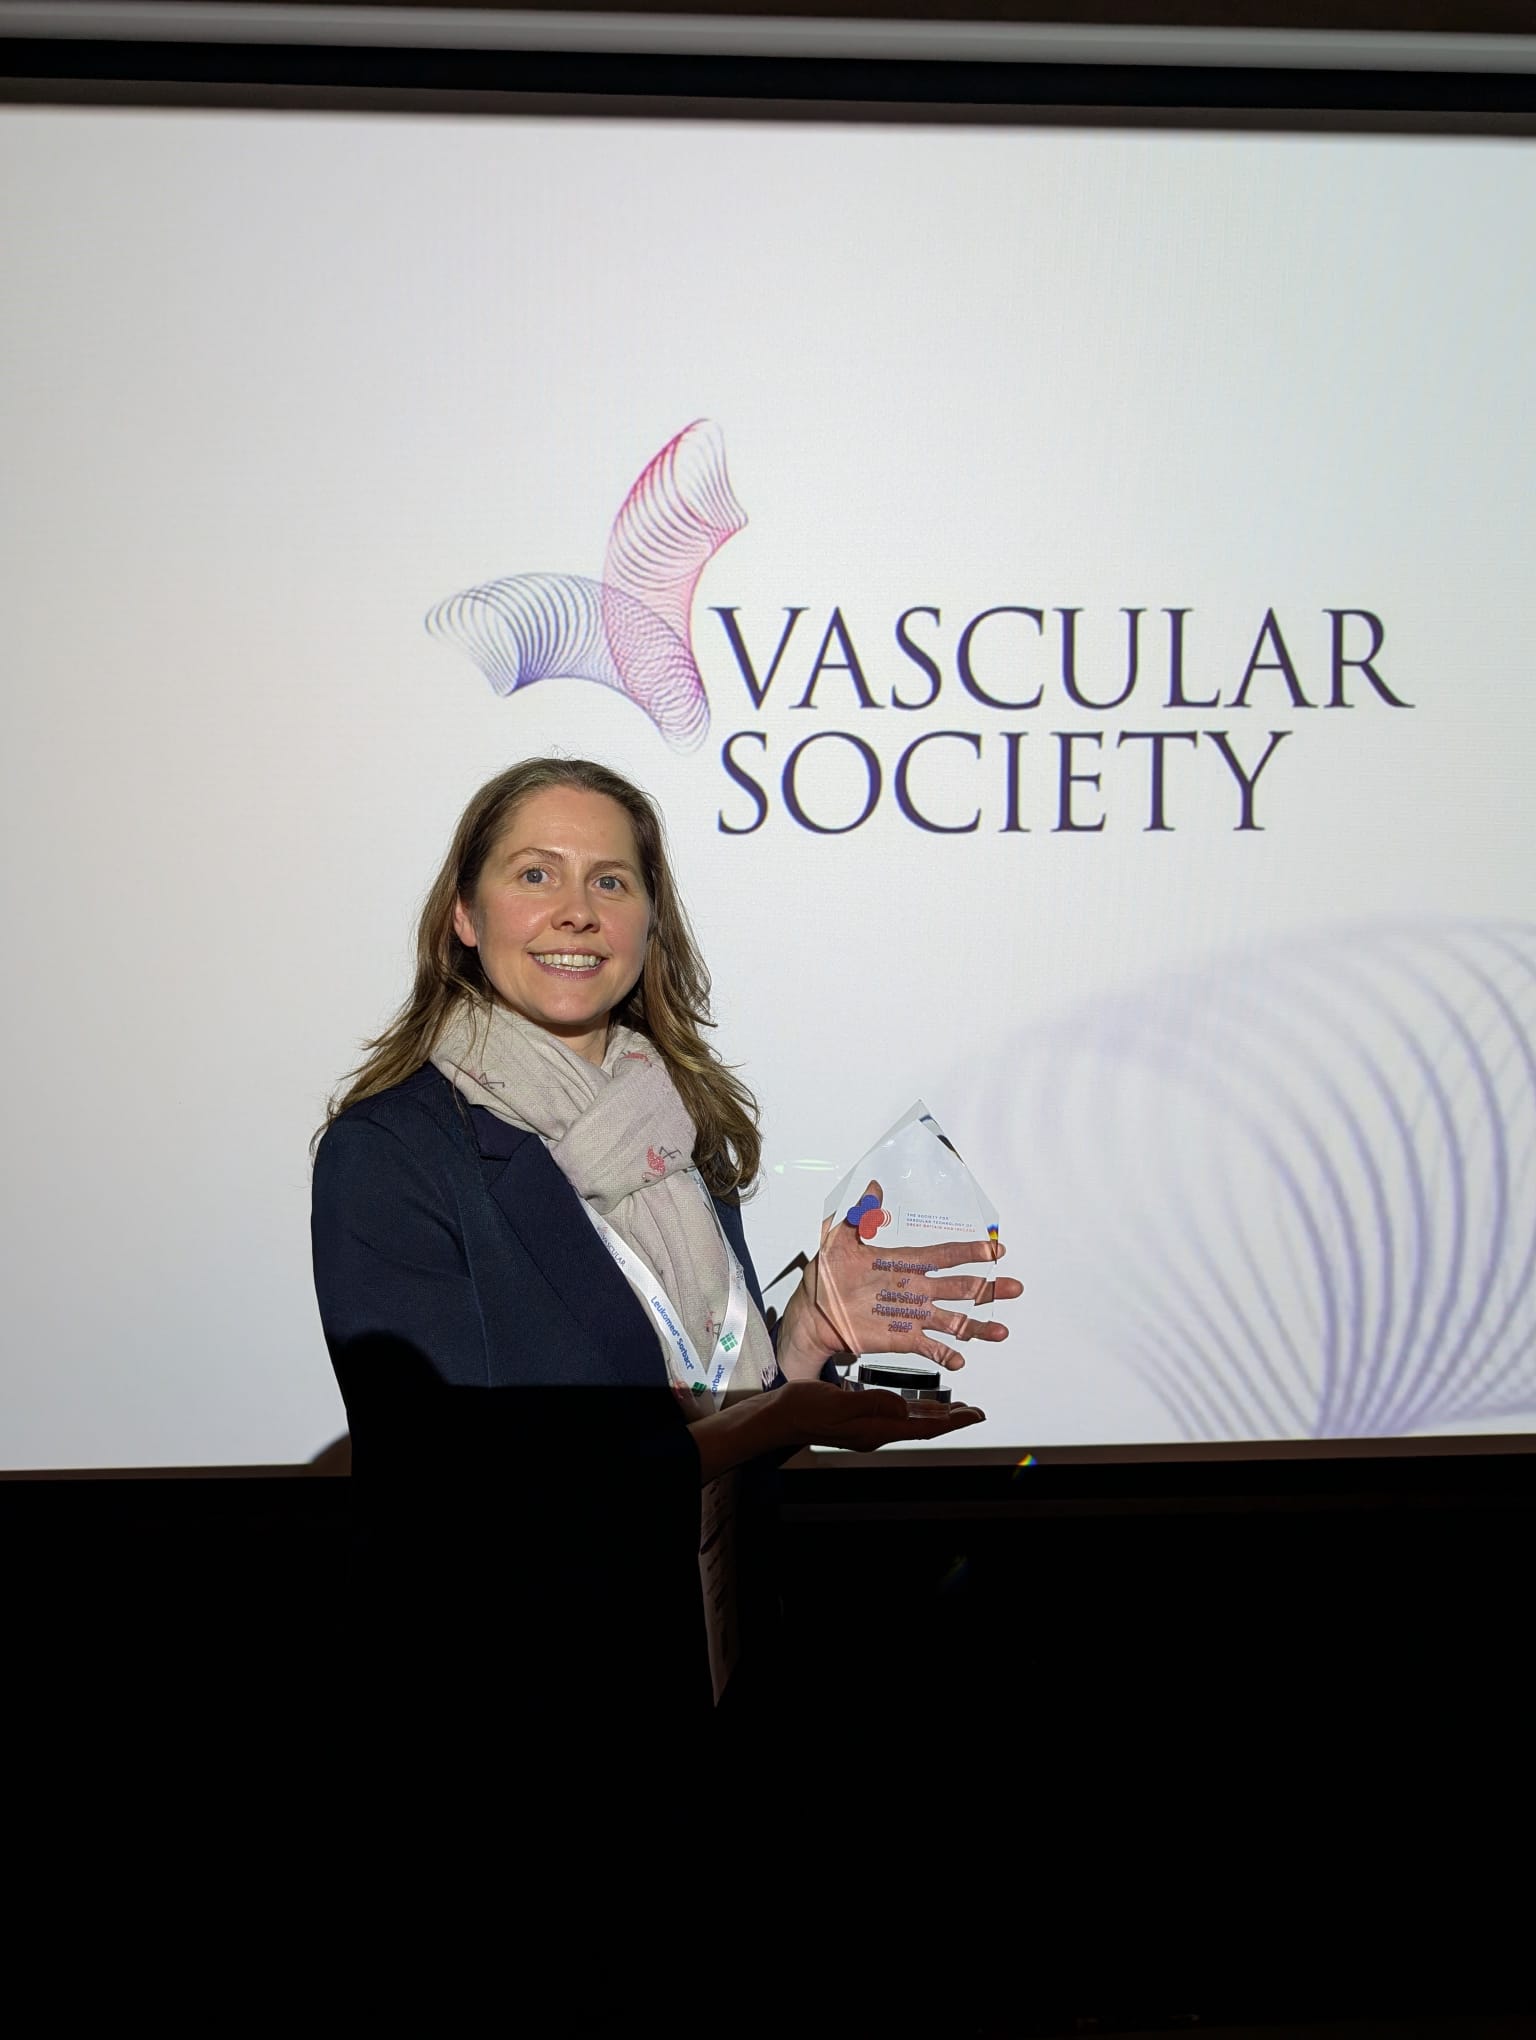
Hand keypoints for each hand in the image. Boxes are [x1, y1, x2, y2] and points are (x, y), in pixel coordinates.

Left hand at [775, 1179, 1022, 1377]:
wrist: (812, 1314)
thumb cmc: (826, 1275)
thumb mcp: (838, 1238)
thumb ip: (859, 1215)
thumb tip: (873, 1186)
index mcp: (906, 1263)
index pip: (945, 1255)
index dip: (971, 1252)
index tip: (996, 1249)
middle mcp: (916, 1289)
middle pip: (960, 1288)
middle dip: (988, 1288)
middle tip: (1015, 1286)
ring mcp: (912, 1315)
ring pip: (953, 1321)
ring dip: (977, 1327)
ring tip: (1000, 1332)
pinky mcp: (902, 1338)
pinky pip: (930, 1347)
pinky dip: (946, 1354)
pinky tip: (961, 1359)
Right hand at [777, 1378, 985, 1452]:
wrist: (779, 1416)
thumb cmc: (805, 1409)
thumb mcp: (839, 1404)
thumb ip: (872, 1404)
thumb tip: (903, 1406)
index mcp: (876, 1429)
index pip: (924, 1427)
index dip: (953, 1422)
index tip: (976, 1415)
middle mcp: (877, 1431)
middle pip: (923, 1426)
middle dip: (950, 1419)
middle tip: (974, 1411)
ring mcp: (868, 1426)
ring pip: (911, 1420)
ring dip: (934, 1414)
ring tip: (954, 1408)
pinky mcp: (859, 1417)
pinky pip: (895, 1413)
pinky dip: (913, 1407)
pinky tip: (915, 1402)